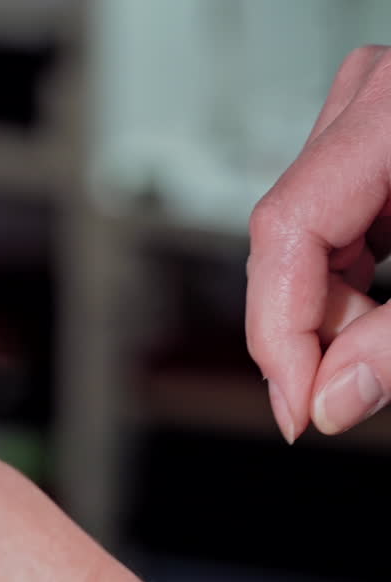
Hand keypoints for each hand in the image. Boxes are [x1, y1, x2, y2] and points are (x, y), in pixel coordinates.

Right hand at [247, 45, 390, 439]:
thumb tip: (335, 399)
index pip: (288, 226)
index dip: (277, 328)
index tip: (297, 406)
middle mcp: (372, 100)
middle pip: (294, 233)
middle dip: (315, 327)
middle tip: (349, 391)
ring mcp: (375, 116)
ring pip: (310, 235)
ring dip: (339, 309)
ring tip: (384, 346)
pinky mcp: (384, 143)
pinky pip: (343, 223)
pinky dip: (360, 281)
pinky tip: (386, 313)